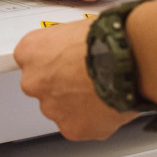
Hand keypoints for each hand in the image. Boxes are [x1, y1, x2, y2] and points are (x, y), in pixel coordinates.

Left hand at [14, 18, 138, 139]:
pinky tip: (109, 104)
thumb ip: (65, 45)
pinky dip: (94, 120)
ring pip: (62, 109)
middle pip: (45, 87)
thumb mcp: (77, 28)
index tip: (66, 62)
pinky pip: (81, 126)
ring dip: (78, 104)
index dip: (54, 62)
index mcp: (30, 52)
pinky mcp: (72, 129)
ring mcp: (51, 107)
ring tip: (103, 90)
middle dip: (63, 85)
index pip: (32, 60)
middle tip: (87, 78)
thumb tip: (73, 48)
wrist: (126, 60)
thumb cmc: (107, 39)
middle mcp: (34, 82)